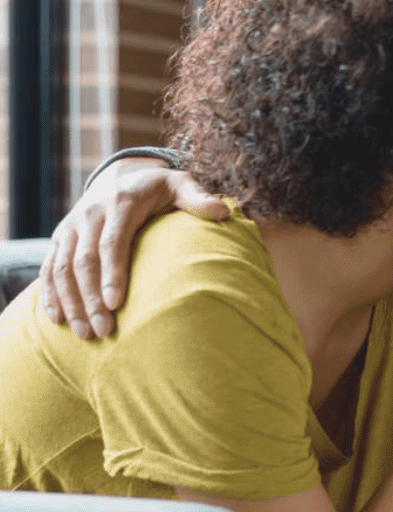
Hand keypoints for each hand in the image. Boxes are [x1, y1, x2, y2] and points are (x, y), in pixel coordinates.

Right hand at [39, 158, 227, 338]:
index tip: (117, 304)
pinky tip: (58, 320)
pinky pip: (50, 268)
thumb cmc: (159, 189)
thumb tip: (223, 211)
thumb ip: (198, 198)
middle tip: (103, 331)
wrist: (122, 177)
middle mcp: (90, 213)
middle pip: (84, 260)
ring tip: (85, 334)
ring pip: (63, 268)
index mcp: (120, 202)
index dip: (112, 272)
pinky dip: (51, 294)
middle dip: (91, 298)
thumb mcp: (180, 186)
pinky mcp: (60, 238)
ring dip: (71, 302)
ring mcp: (71, 227)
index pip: (112, 241)